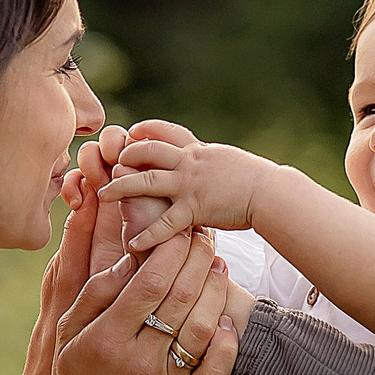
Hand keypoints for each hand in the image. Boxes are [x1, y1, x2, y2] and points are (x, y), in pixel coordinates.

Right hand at [53, 225, 240, 374]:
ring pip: (202, 327)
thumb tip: (136, 254)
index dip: (170, 250)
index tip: (178, 229)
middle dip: (197, 259)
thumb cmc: (79, 372)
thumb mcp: (71, 329)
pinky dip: (227, 341)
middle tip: (203, 235)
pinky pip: (216, 369)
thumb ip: (99, 290)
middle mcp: (140, 360)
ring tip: (216, 263)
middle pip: (180, 298)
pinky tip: (223, 316)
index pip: (149, 284)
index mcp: (108, 338)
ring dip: (215, 289)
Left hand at [98, 124, 274, 252]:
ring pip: (145, 181)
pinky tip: (133, 243)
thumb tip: (203, 160)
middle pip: (147, 151)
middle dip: (124, 156)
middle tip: (109, 165)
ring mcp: (190, 184)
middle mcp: (190, 162)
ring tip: (103, 195)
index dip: (143, 131)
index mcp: (198, 149)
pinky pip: (164, 222)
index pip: (164, 131)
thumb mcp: (227, 160)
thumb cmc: (256, 180)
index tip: (130, 134)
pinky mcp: (194, 209)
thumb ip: (209, 160)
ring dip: (120, 187)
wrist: (271, 193)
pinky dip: (147, 234)